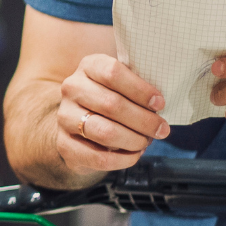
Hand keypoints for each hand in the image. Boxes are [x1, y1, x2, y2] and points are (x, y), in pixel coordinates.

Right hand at [54, 54, 170, 175]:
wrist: (79, 123)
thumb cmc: (110, 99)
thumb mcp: (121, 84)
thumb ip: (137, 87)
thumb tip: (159, 105)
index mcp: (89, 66)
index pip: (113, 73)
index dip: (140, 90)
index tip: (160, 103)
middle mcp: (72, 88)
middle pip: (111, 104)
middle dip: (143, 120)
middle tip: (162, 129)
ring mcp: (64, 116)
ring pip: (105, 132)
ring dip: (134, 140)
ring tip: (146, 142)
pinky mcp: (64, 143)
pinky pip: (98, 157)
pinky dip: (122, 159)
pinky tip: (134, 155)